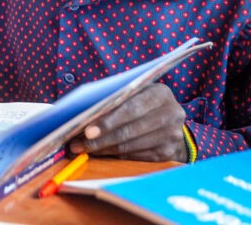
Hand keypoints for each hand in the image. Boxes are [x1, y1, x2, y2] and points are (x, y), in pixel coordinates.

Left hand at [68, 83, 187, 161]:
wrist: (170, 121)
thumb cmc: (142, 103)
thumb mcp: (135, 93)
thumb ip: (115, 99)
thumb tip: (83, 115)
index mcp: (160, 93)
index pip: (130, 108)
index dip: (107, 121)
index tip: (86, 131)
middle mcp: (171, 114)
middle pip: (129, 130)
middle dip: (101, 139)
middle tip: (78, 145)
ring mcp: (172, 135)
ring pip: (130, 146)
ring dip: (104, 149)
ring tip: (83, 149)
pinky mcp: (168, 153)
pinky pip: (135, 157)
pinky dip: (115, 156)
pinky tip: (100, 153)